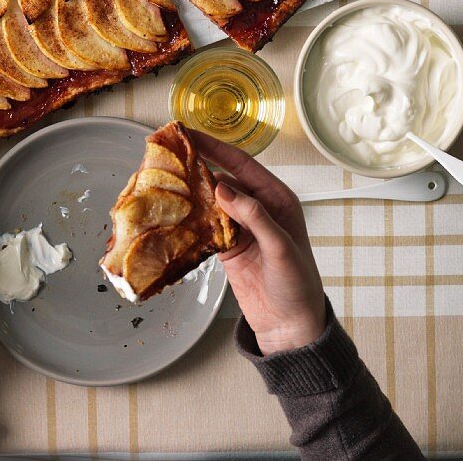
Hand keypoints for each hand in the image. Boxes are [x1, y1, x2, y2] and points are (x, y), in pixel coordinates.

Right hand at [192, 132, 325, 355]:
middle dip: (197, 163)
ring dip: (191, 189)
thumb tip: (223, 188)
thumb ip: (254, 217)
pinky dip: (190, 217)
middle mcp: (257, 207)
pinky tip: (174, 211)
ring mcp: (240, 227)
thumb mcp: (280, 248)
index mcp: (276, 198)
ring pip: (211, 199)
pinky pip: (205, 224)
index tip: (191, 135)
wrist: (291, 328)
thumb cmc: (297, 286)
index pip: (241, 164)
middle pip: (222, 177)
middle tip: (170, 152)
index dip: (215, 147)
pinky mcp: (227, 246)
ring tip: (165, 177)